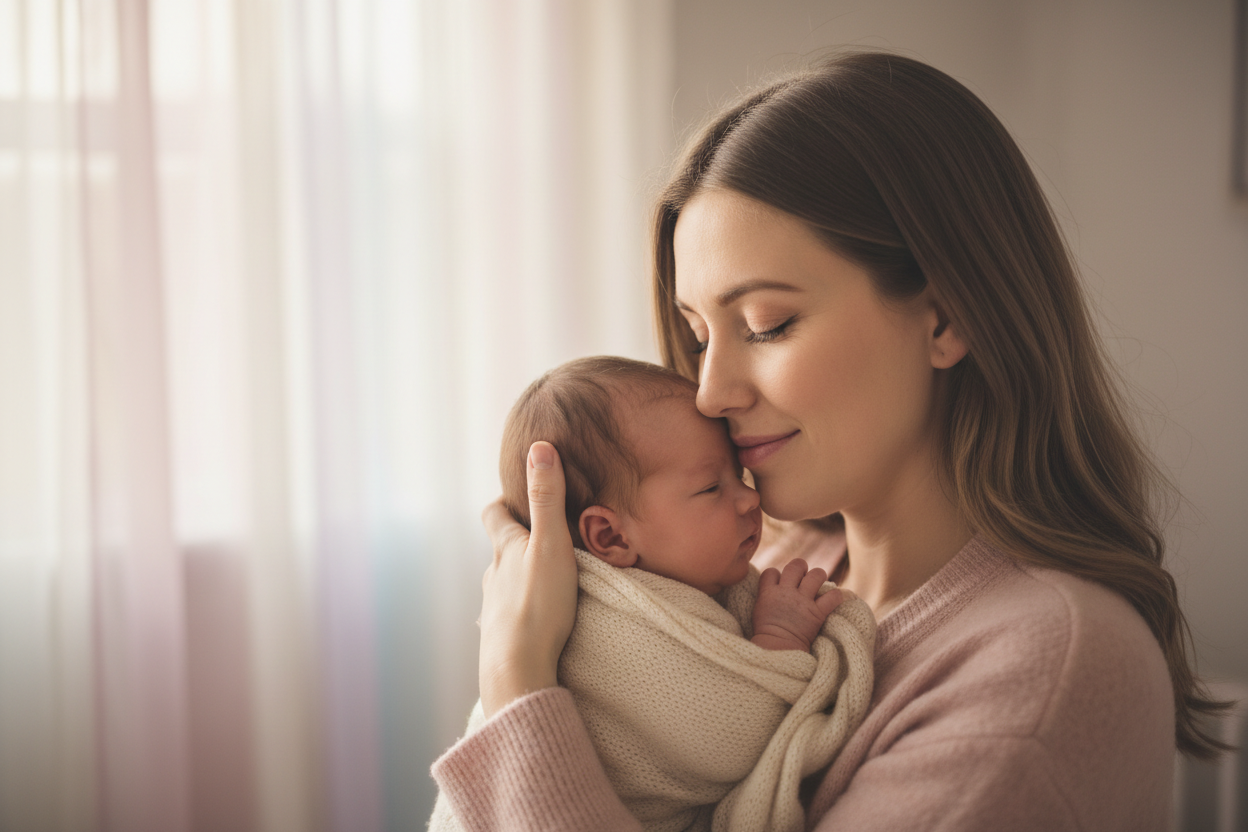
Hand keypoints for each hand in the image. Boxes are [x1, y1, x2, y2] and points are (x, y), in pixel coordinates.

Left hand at [478, 441, 578, 715]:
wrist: (517, 670)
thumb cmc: (537, 605)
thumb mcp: (551, 544)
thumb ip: (548, 498)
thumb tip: (539, 447)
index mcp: (504, 549)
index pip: (494, 514)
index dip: (502, 502)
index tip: (516, 494)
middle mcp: (492, 575)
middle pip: (499, 550)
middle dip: (516, 541)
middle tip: (541, 536)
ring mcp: (493, 608)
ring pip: (504, 584)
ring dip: (520, 578)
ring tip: (545, 580)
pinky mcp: (500, 637)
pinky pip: (509, 617)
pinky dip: (521, 611)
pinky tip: (535, 622)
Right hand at [750, 558, 843, 651]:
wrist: (777, 649)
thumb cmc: (766, 634)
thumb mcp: (758, 610)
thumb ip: (766, 596)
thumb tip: (772, 589)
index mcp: (769, 592)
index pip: (772, 571)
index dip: (777, 575)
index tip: (780, 584)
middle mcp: (786, 592)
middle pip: (796, 565)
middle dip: (801, 568)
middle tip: (803, 577)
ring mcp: (802, 601)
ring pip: (816, 574)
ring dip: (819, 577)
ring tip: (818, 584)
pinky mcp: (817, 613)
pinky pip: (832, 596)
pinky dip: (835, 596)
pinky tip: (832, 599)